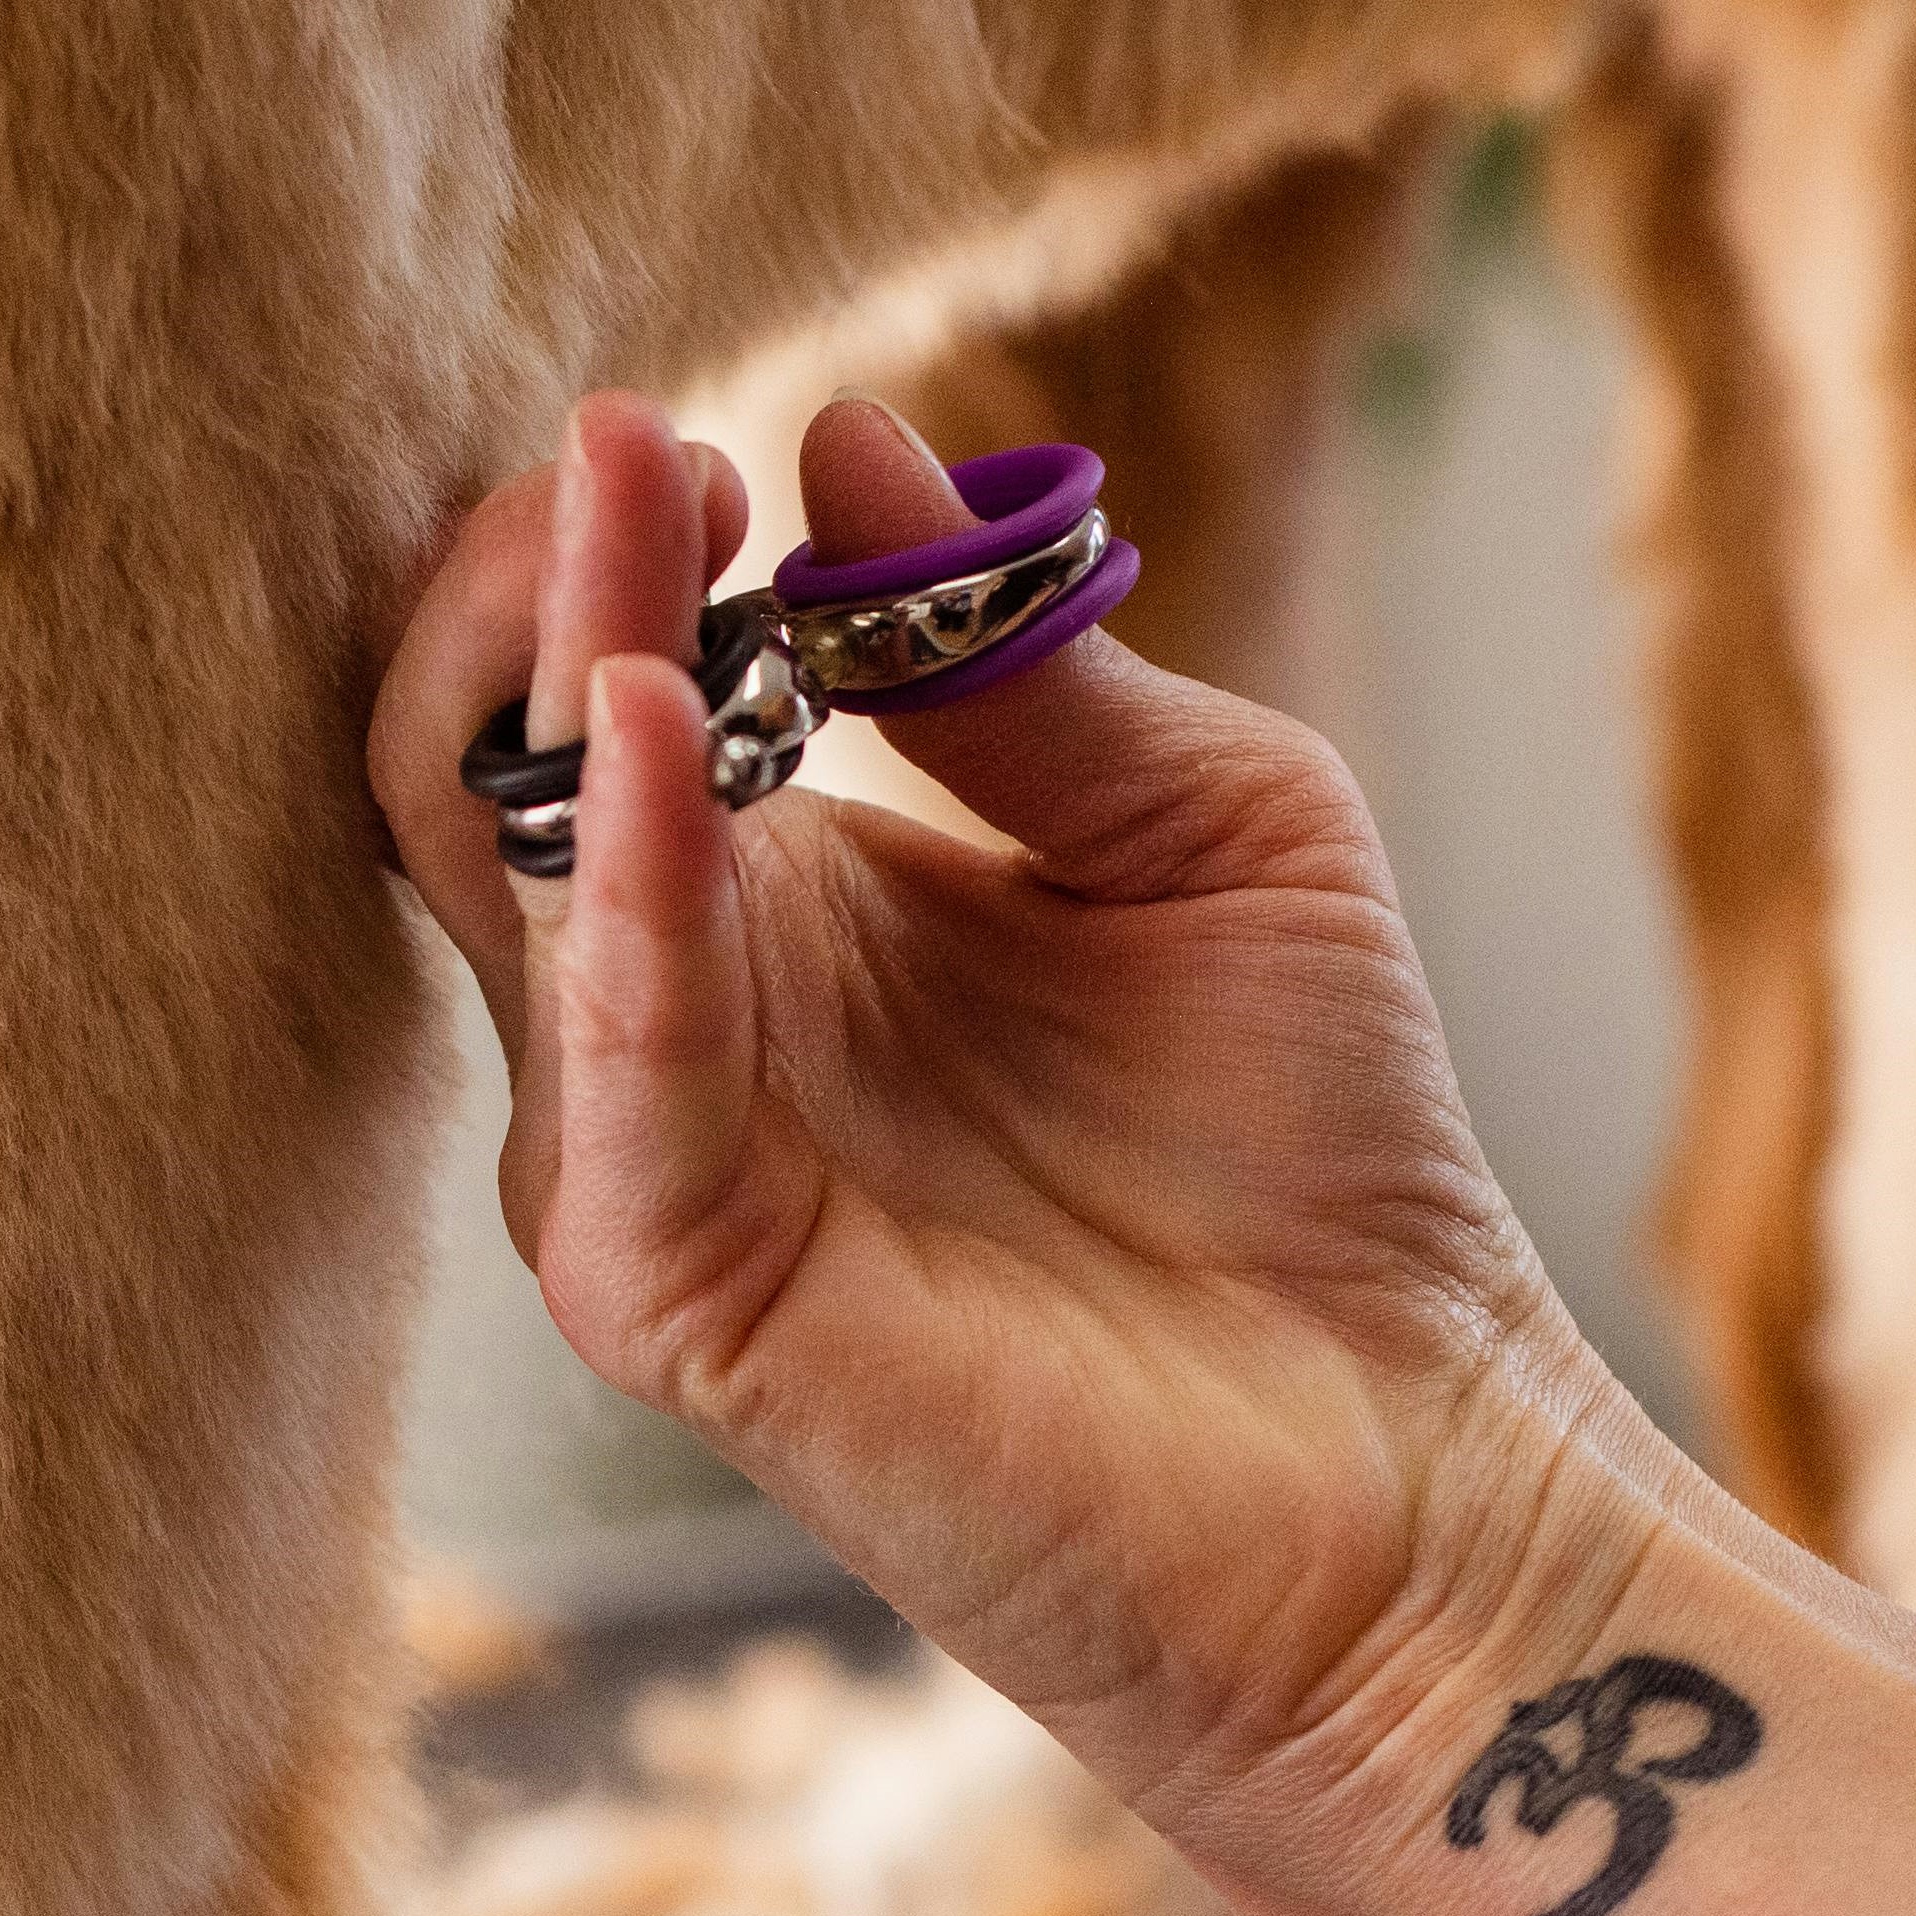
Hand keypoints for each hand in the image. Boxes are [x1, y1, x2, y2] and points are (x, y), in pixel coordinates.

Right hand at [371, 393, 1661, 1837]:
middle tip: (623, 433)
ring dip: (562, 670)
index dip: (618, 554)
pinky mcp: (672, 1295)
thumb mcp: (1210, 830)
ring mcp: (645, 1167)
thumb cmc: (1322, 1178)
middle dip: (536, 580)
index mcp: (773, 917)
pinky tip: (660, 733)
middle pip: (497, 764)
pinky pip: (601, 1072)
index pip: (597, 699)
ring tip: (634, 499)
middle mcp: (668, 1035)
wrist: (1419, 1487)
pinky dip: (622, 894)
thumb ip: (1022, 666)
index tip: (704, 429)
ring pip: (515, 881)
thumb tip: (850, 435)